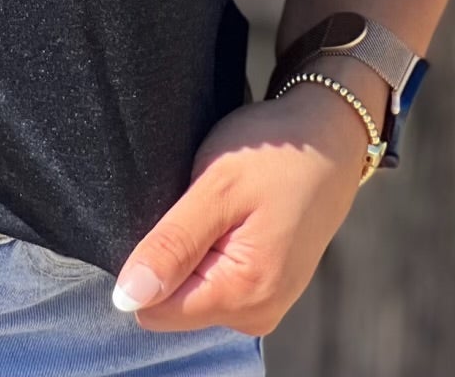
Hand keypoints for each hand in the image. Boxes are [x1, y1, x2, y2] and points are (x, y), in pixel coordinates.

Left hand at [110, 85, 375, 336]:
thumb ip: (173, 245)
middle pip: (171, 304)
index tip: (167, 218)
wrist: (328, 141)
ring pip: (190, 292)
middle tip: (196, 206)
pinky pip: (211, 281)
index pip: (155, 310)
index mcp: (243, 294)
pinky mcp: (263, 289)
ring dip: (188, 251)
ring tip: (212, 208)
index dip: (144, 266)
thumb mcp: (217, 188)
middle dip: (169, 257)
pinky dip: (206, 250)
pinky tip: (223, 217)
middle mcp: (255, 314)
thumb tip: (126, 298)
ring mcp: (262, 304)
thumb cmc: (275, 154)